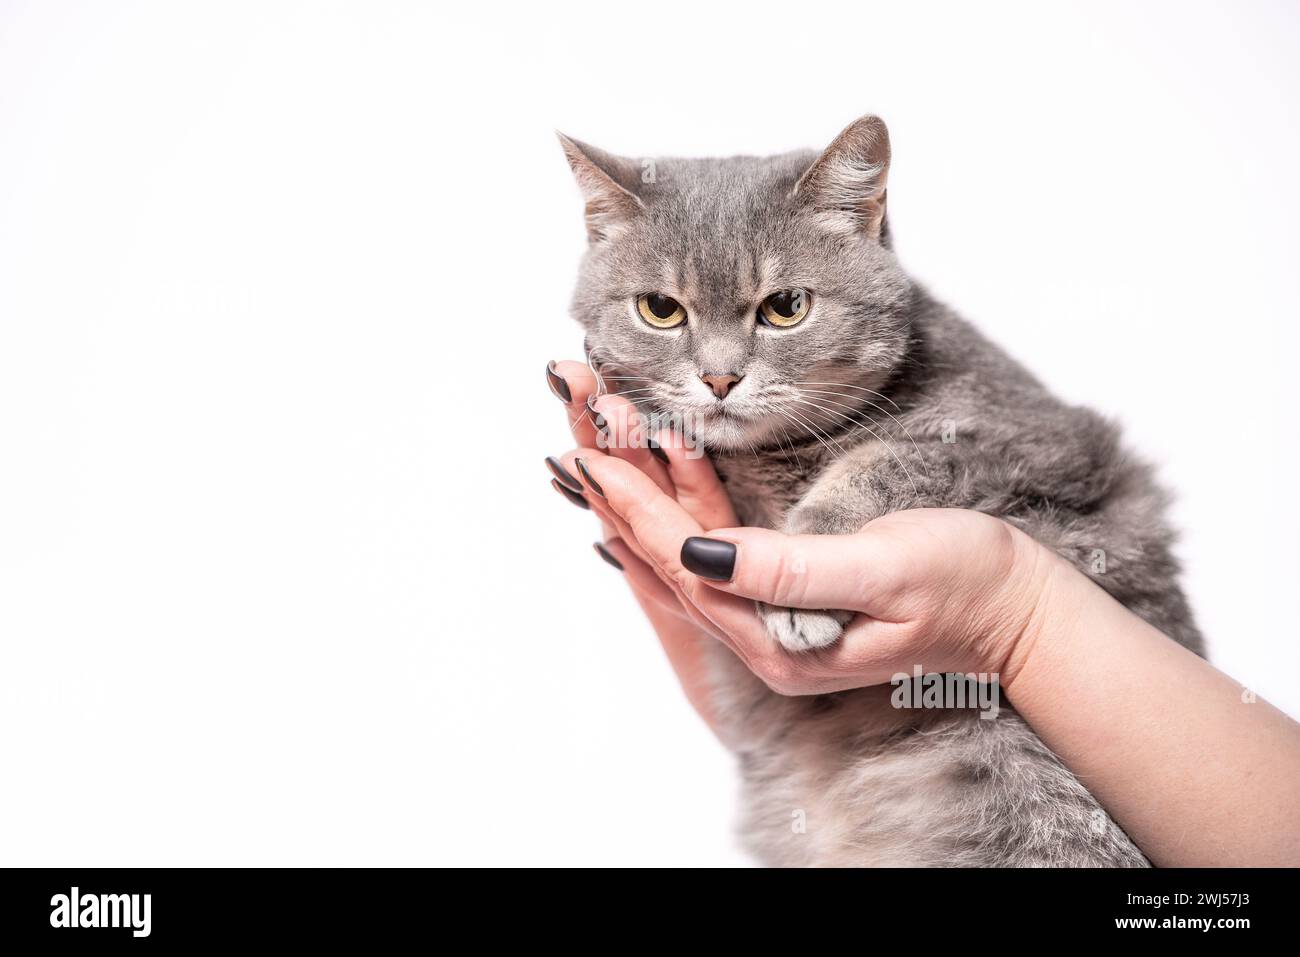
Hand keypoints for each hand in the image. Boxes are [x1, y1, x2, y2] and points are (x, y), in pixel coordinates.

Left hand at [545, 359, 1052, 697]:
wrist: (1016, 610)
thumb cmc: (966, 585)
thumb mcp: (882, 570)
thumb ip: (789, 570)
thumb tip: (699, 556)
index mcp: (777, 641)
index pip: (683, 567)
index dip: (635, 509)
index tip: (591, 457)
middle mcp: (764, 638)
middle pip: (670, 561)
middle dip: (622, 496)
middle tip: (576, 438)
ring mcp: (774, 620)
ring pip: (688, 552)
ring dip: (645, 497)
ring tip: (601, 447)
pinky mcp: (791, 594)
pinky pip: (722, 548)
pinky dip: (687, 505)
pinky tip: (660, 477)